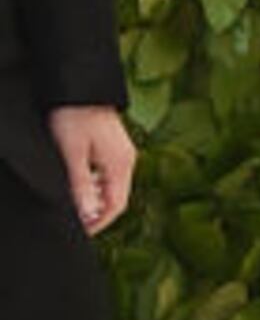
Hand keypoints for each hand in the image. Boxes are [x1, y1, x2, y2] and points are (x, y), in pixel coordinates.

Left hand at [46, 104, 131, 233]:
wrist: (79, 86)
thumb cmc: (73, 115)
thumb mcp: (72, 153)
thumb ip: (80, 185)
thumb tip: (88, 215)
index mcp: (121, 165)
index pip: (115, 206)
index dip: (98, 223)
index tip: (80, 233)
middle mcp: (127, 161)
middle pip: (117, 199)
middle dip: (98, 214)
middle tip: (77, 224)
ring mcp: (123, 153)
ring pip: (113, 187)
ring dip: (96, 200)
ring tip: (76, 206)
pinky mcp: (115, 147)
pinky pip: (110, 175)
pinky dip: (97, 186)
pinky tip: (81, 185)